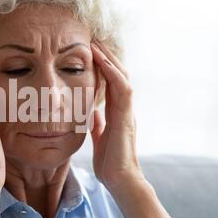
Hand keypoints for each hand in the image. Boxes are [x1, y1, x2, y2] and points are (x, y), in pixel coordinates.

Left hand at [90, 39, 144, 190]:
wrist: (120, 179)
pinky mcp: (127, 116)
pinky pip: (122, 88)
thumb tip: (93, 112)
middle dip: (106, 56)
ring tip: (96, 42)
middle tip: (93, 39)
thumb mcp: (100, 137)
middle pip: (117, 74)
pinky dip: (113, 72)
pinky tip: (103, 60)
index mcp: (117, 112)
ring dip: (109, 58)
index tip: (90, 51)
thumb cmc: (110, 161)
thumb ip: (99, 122)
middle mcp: (124, 107)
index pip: (110, 82)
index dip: (102, 66)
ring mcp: (127, 110)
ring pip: (122, 76)